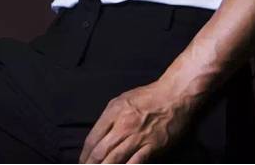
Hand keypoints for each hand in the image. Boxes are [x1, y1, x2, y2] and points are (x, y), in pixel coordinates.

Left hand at [78, 78, 196, 163]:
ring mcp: (137, 136)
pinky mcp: (152, 146)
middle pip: (101, 151)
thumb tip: (99, 137)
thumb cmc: (147, 97)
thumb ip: (110, 118)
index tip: (81, 163)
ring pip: (115, 159)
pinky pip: (136, 163)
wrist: (173, 95)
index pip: (93, 138)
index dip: (85, 154)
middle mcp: (122, 125)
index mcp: (113, 112)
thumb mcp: (122, 100)